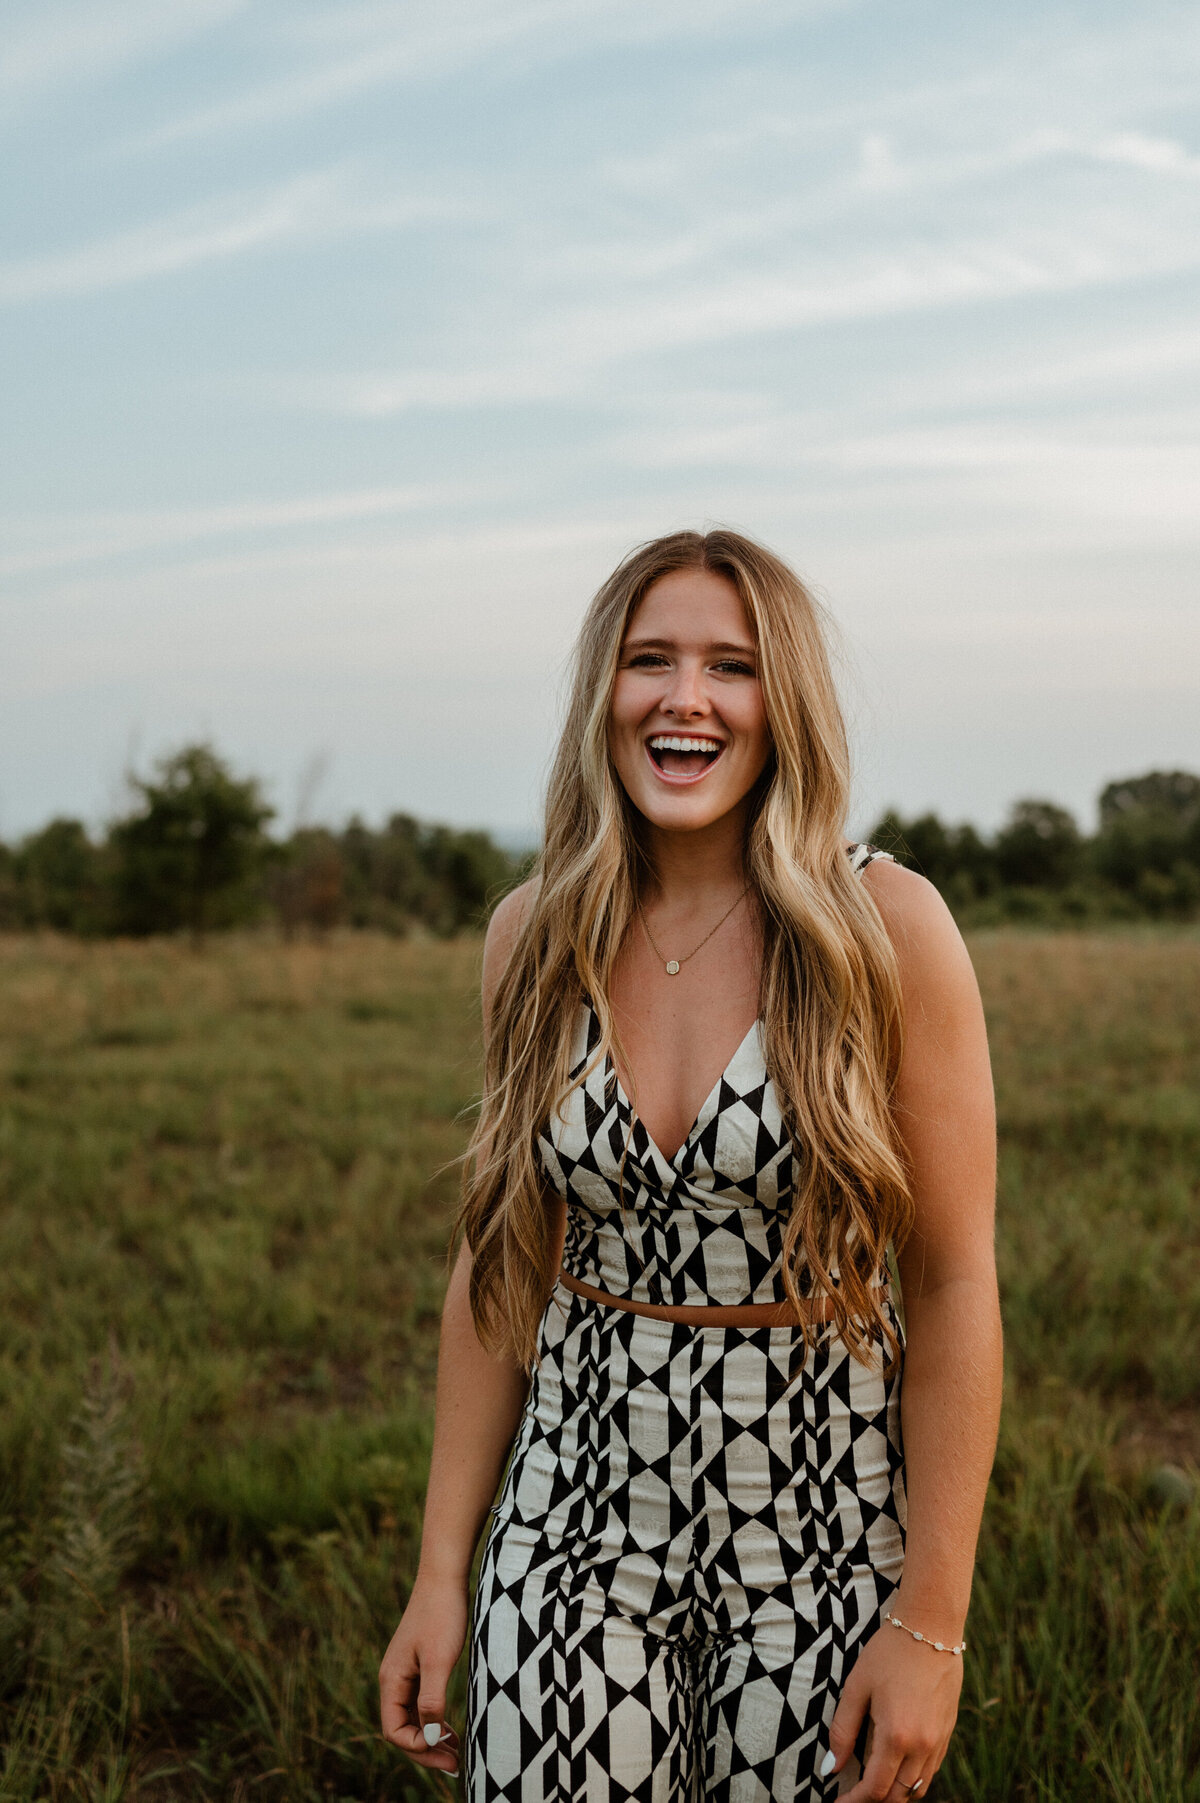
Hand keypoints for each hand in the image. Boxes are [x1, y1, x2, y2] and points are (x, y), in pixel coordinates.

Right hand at [379, 1575, 468, 1776]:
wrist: (444, 1576)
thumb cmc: (442, 1615)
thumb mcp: (439, 1660)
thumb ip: (432, 1700)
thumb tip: (429, 1738)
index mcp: (391, 1681)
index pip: (394, 1731)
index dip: (418, 1748)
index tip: (447, 1752)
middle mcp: (394, 1680)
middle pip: (402, 1729)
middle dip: (426, 1749)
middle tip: (455, 1764)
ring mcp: (406, 1672)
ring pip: (413, 1718)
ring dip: (431, 1737)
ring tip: (456, 1751)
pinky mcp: (419, 1665)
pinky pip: (421, 1703)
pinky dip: (434, 1719)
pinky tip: (451, 1725)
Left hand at [823, 1620, 961, 1799]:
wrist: (931, 1628)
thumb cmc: (889, 1653)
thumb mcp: (857, 1687)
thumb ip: (842, 1730)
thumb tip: (830, 1766)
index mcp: (896, 1736)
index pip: (875, 1790)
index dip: (854, 1802)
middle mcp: (922, 1746)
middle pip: (898, 1796)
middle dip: (874, 1801)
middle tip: (852, 1794)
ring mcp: (938, 1741)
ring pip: (917, 1788)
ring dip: (895, 1793)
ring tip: (872, 1784)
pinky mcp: (947, 1732)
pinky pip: (930, 1771)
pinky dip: (913, 1779)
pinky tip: (896, 1767)